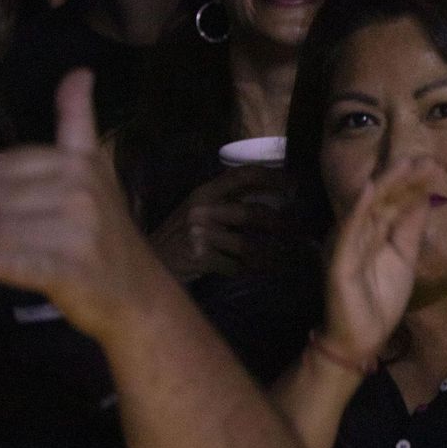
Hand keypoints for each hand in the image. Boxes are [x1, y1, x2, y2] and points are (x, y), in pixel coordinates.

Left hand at [0, 70, 167, 342]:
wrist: (138, 293)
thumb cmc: (105, 232)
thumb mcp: (95, 171)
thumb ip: (77, 120)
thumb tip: (79, 72)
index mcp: (80, 162)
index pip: (6, 163)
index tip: (29, 208)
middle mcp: (80, 189)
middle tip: (4, 220)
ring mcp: (75, 229)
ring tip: (4, 240)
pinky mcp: (65, 268)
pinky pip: (5, 259)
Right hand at [148, 166, 294, 281]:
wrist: (148, 264)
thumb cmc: (179, 238)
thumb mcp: (199, 212)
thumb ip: (228, 203)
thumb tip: (275, 201)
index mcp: (204, 192)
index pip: (243, 175)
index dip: (272, 177)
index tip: (294, 185)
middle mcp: (202, 208)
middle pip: (254, 213)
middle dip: (281, 224)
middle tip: (297, 233)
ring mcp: (199, 232)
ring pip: (249, 245)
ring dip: (270, 256)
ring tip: (283, 261)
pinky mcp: (200, 256)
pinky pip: (236, 266)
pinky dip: (248, 271)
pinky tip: (255, 272)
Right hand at [320, 156, 434, 367]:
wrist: (362, 337)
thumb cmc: (381, 297)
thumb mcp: (405, 257)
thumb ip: (411, 228)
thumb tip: (425, 196)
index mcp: (374, 231)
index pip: (394, 201)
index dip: (412, 182)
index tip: (433, 164)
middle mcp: (358, 231)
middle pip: (382, 199)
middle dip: (402, 178)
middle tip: (424, 158)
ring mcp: (347, 244)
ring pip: (367, 208)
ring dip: (385, 185)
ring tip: (403, 165)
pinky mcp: (338, 261)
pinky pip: (348, 232)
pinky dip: (357, 209)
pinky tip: (367, 190)